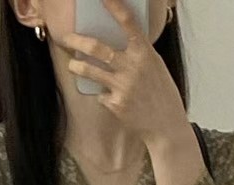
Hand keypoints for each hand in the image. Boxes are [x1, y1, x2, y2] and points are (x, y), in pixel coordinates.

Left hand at [55, 0, 188, 147]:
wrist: (166, 124)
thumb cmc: (161, 92)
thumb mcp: (154, 65)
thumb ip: (137, 53)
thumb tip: (116, 41)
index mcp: (144, 52)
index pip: (128, 22)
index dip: (114, 6)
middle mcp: (132, 66)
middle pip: (97, 48)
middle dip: (77, 41)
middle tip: (67, 38)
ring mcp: (122, 86)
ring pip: (90, 71)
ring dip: (77, 66)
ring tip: (72, 65)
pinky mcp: (115, 104)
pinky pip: (100, 94)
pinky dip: (102, 94)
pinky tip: (108, 97)